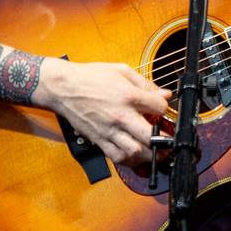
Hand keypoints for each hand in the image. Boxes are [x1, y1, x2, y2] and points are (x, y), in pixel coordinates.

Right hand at [40, 59, 170, 165]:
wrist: (62, 87)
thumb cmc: (90, 76)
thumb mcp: (122, 70)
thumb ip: (145, 84)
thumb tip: (164, 94)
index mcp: (128, 95)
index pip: (159, 107)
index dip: (166, 108)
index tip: (163, 109)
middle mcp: (120, 116)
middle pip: (150, 137)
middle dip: (164, 141)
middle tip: (168, 140)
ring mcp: (108, 130)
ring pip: (134, 152)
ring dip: (148, 154)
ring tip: (154, 150)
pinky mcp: (98, 139)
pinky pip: (116, 157)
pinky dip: (129, 159)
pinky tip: (135, 154)